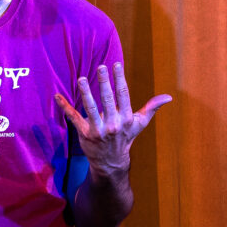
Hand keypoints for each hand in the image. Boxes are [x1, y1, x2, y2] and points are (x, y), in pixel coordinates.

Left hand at [55, 60, 169, 175]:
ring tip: (82, 79)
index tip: (116, 65)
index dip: (119, 79)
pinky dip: (65, 107)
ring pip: (90, 108)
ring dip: (86, 93)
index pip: (123, 94)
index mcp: (126, 118)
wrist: (111, 162)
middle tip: (100, 67)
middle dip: (104, 82)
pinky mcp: (85, 134)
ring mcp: (98, 129)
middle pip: (107, 99)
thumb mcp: (140, 123)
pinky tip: (57, 96)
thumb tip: (169, 97)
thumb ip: (152, 107)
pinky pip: (74, 118)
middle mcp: (113, 123)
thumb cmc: (126, 138)